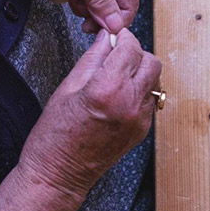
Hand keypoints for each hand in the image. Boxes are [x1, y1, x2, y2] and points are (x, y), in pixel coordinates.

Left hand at [0, 0, 138, 33]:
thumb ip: (100, 1)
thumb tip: (116, 24)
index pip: (130, 0)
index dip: (118, 19)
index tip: (105, 32)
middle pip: (115, 5)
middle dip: (99, 13)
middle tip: (83, 14)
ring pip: (99, 5)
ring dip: (85, 7)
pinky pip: (84, 0)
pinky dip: (75, 1)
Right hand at [16, 29, 160, 197]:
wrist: (59, 175)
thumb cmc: (55, 136)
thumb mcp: (68, 87)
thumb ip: (92, 58)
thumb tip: (106, 38)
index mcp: (108, 89)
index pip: (130, 48)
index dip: (122, 37)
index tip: (114, 36)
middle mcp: (130, 104)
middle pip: (151, 62)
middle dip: (136, 53)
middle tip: (117, 53)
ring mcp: (139, 120)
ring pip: (155, 81)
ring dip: (140, 71)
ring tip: (117, 74)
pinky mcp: (142, 131)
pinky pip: (150, 100)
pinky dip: (139, 90)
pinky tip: (119, 94)